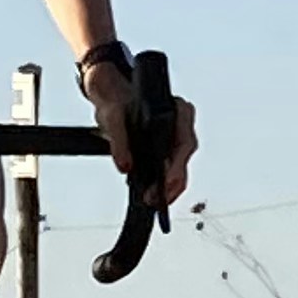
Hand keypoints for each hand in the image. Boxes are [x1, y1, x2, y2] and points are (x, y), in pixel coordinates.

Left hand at [80, 60, 197, 203]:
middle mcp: (182, 123)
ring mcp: (177, 137)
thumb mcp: (113, 117)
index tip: (165, 181)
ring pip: (181, 167)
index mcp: (177, 109)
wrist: (113, 96)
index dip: (176, 165)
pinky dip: (165, 184)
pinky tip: (154, 196)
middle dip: (172, 182)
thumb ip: (119, 141)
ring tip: (154, 201)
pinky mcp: (168, 149)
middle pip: (184, 158)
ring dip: (169, 188)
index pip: (184, 141)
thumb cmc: (118, 101)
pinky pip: (173, 169)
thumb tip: (125, 165)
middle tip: (155, 199)